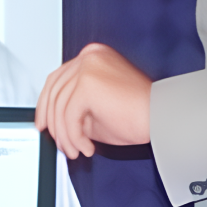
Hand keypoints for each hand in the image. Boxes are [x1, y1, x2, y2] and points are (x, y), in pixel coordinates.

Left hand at [36, 43, 151, 158]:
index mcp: (93, 56)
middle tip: (57, 142)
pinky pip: (69, 116)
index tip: (44, 121)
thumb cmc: (139, 114)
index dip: (47, 103)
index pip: (59, 78)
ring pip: (60, 107)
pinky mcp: (88, 84)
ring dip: (65, 135)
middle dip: (52, 121)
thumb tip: (54, 120)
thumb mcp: (98, 108)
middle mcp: (89, 56)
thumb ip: (76, 107)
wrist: (162, 118)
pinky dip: (74, 137)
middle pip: (54, 90)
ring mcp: (88, 67)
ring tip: (76, 150)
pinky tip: (86, 147)